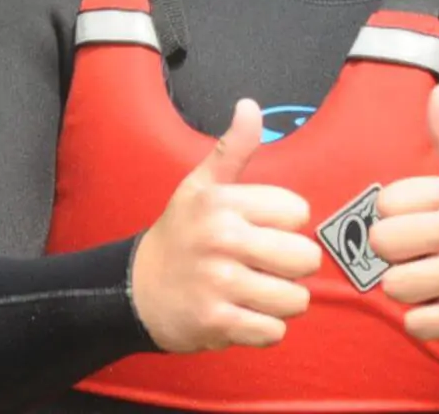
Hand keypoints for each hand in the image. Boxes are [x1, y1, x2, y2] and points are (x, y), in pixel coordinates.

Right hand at [132, 100, 323, 352]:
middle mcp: (221, 240)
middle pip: (304, 258)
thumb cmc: (178, 235)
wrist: (134, 290)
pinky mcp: (217, 322)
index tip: (262, 229)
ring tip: (258, 291)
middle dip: (293, 267)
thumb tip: (249, 106)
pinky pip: (273, 331)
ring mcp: (219, 283)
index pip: (297, 212)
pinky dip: (265, 328)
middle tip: (267, 266)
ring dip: (282, 301)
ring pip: (295, 299)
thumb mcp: (199, 186)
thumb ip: (232, 149)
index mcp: (222, 203)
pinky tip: (246, 314)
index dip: (286, 224)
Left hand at [371, 85, 438, 349]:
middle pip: (383, 243)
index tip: (423, 226)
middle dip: (397, 258)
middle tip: (425, 258)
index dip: (397, 219)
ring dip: (410, 293)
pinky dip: (425, 323)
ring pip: (395, 285)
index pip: (386, 203)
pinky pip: (416, 323)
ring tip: (437, 284)